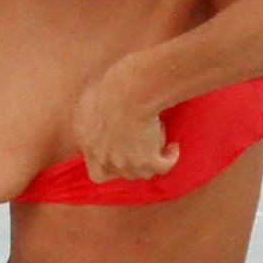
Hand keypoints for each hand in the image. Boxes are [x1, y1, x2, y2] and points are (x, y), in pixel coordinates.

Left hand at [72, 57, 179, 182]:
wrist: (127, 92)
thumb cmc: (109, 88)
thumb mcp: (89, 101)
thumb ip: (90, 117)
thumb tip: (98, 119)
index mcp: (89, 146)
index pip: (98, 174)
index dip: (112, 170)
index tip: (122, 158)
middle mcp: (105, 159)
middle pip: (124, 174)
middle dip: (135, 162)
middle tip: (144, 145)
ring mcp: (125, 163)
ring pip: (144, 172)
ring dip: (152, 157)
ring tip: (157, 138)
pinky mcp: (147, 160)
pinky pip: (163, 166)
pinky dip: (170, 157)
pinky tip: (173, 146)